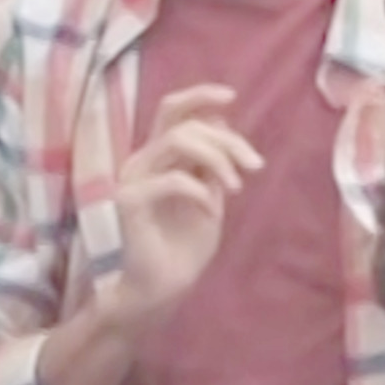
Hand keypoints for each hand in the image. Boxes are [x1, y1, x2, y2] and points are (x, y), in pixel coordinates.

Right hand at [104, 85, 263, 329]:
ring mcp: (132, 179)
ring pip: (178, 141)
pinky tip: (211, 211)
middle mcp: (141, 160)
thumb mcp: (210, 196)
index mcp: (157, 156)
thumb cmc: (185, 246)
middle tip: (254, 165)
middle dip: (225, 137)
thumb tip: (223, 127)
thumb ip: (213, 164)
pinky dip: (200, 190)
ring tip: (236, 187)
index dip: (200, 96)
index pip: (172, 110)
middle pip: (180, 121)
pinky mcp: (129, 202)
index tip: (231, 97)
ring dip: (217, 158)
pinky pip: (173, 180)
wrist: (163, 288)